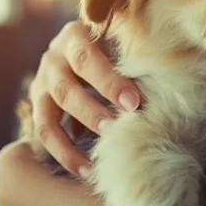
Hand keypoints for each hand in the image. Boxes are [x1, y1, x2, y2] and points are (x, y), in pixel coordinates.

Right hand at [30, 21, 141, 175]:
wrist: (81, 46)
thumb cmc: (114, 44)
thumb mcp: (120, 41)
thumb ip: (133, 56)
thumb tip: (166, 84)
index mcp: (74, 36)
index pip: (87, 58)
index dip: (109, 82)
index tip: (134, 102)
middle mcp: (52, 59)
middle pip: (66, 88)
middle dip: (93, 112)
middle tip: (116, 130)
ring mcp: (41, 84)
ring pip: (48, 117)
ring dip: (71, 142)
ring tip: (96, 162)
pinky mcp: (38, 107)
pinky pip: (44, 134)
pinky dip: (63, 154)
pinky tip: (85, 169)